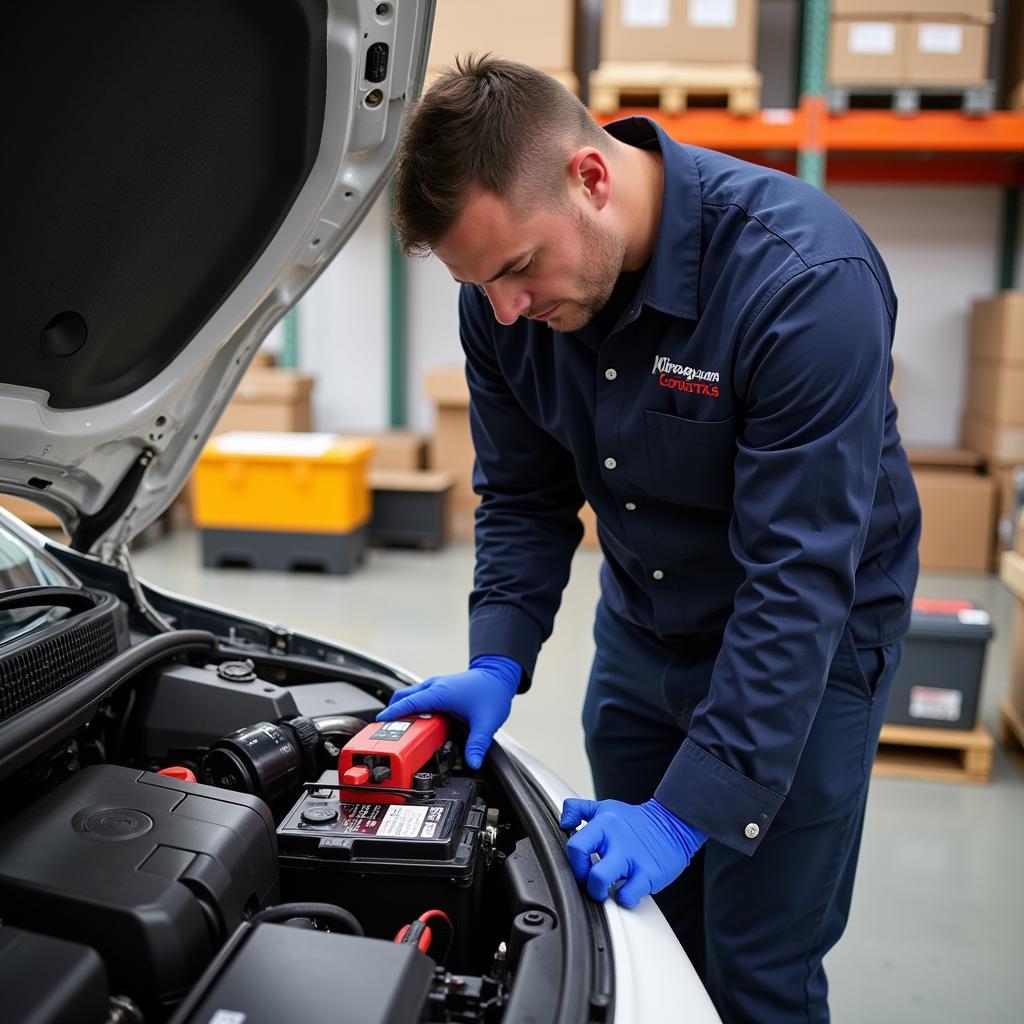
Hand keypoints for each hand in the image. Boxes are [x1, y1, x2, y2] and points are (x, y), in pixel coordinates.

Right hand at [376, 655, 520, 768]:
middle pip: (403, 697)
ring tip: (398, 730)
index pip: (410, 703)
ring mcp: (436, 686)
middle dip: (392, 712)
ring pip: (409, 696)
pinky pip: (418, 697)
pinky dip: (411, 707)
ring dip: (401, 709)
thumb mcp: (486, 722)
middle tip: (385, 731)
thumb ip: (478, 744)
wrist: (499, 673)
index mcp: (441, 693)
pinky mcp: (439, 689)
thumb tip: (472, 762)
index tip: (379, 722)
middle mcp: (435, 687)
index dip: (393, 713)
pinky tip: (416, 722)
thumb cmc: (492, 691)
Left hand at [559, 798, 706, 907]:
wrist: (673, 823)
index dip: (574, 861)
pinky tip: (626, 891)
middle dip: (584, 881)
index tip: (580, 865)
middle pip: (586, 868)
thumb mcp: (605, 808)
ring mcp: (633, 858)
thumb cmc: (636, 821)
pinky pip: (628, 896)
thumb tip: (563, 822)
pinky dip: (623, 899)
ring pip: (602, 881)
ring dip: (599, 892)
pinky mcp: (648, 874)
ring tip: (605, 890)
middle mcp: (617, 840)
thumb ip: (579, 809)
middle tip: (591, 881)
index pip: (576, 845)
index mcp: (604, 824)